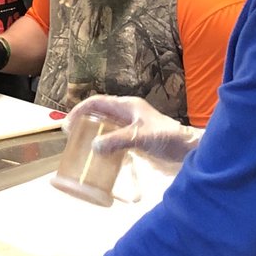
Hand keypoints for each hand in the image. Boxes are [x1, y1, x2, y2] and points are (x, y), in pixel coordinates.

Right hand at [67, 94, 201, 166]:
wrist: (187, 148)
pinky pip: (113, 136)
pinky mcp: (135, 136)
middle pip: (99, 112)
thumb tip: (94, 146)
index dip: (80, 110)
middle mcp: (127, 112)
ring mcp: (131, 124)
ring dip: (93, 131)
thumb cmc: (166, 137)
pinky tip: (100, 153)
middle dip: (83, 120)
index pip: (97, 102)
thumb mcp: (140, 137)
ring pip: (105, 124)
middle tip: (71, 135)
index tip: (68, 123)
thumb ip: (117, 140)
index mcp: (127, 106)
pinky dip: (103, 142)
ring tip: (81, 143)